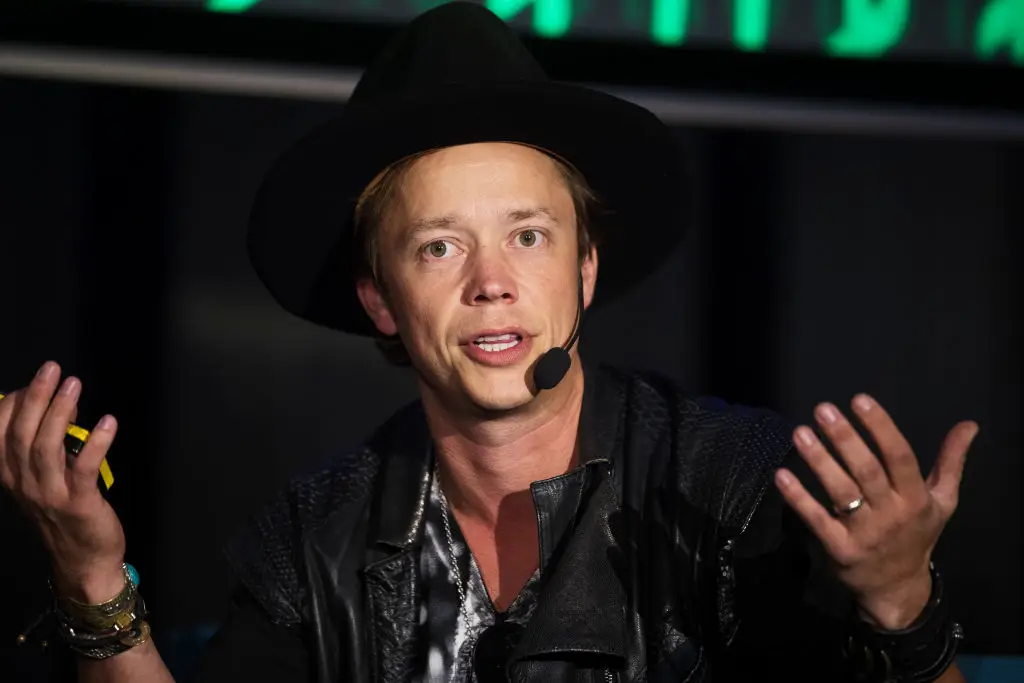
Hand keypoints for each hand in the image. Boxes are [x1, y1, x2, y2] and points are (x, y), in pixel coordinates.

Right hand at [0, 361, 126, 601]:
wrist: (82, 561)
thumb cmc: (63, 512)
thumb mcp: (41, 479)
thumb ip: (40, 445)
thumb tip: (50, 402)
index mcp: (10, 476)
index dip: (12, 405)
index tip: (29, 383)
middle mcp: (23, 484)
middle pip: (21, 434)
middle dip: (36, 397)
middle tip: (52, 368)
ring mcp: (49, 494)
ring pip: (46, 447)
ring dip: (61, 411)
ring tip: (75, 384)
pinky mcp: (79, 503)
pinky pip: (84, 467)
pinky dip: (97, 442)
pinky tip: (108, 422)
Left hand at [774, 393, 977, 629]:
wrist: (898, 590)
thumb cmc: (917, 535)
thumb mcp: (943, 501)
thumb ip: (952, 461)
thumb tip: (969, 424)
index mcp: (916, 498)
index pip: (900, 456)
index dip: (881, 427)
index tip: (859, 399)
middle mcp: (892, 513)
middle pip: (867, 470)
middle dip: (845, 438)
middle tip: (823, 409)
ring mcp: (864, 533)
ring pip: (840, 491)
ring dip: (819, 460)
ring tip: (800, 433)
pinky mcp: (839, 549)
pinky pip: (816, 520)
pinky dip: (798, 498)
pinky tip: (782, 474)